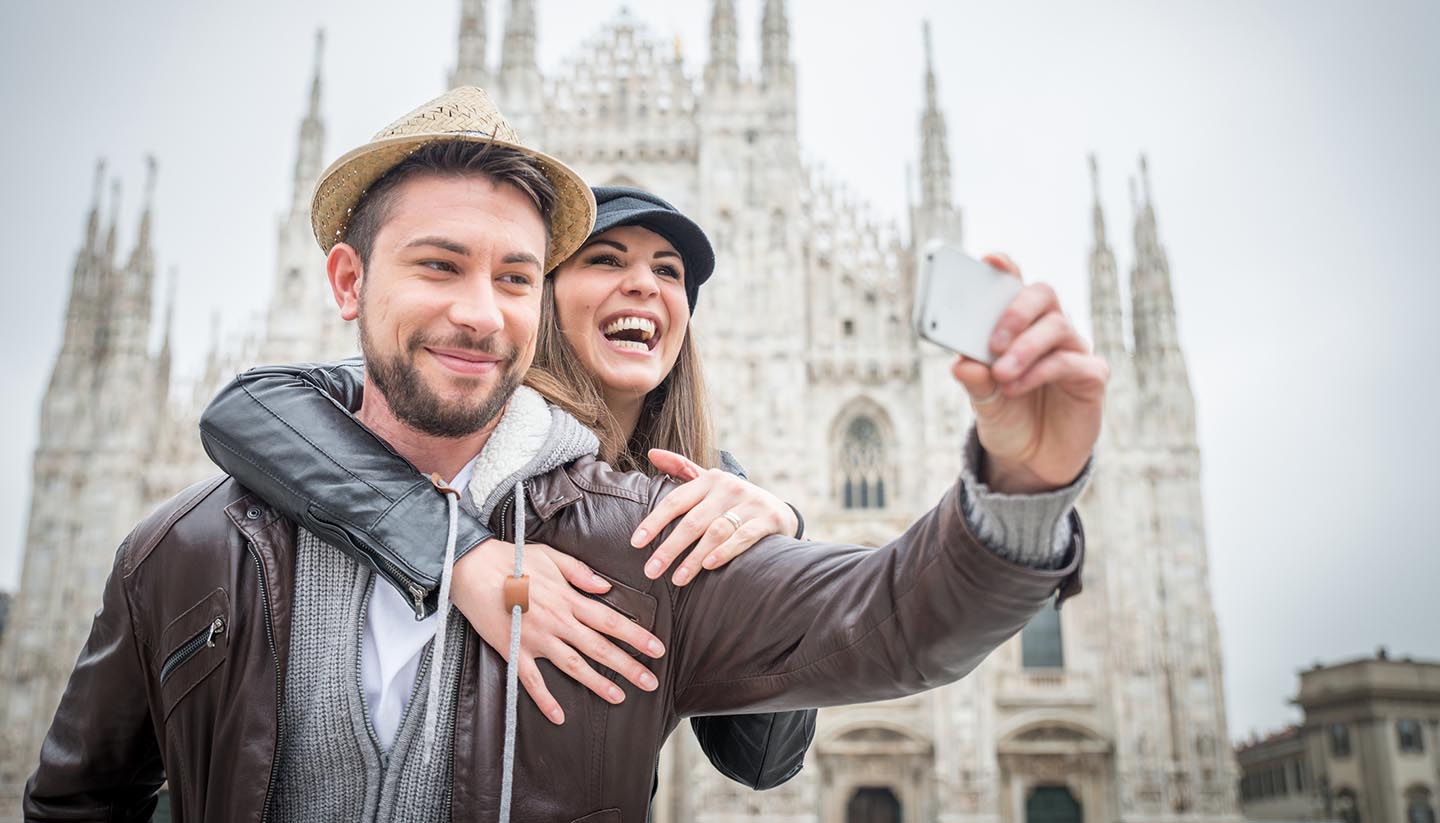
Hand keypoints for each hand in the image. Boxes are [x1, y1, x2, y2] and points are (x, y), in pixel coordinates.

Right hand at [449, 538, 666, 724]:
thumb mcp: (552, 557)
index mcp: (568, 599)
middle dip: (627, 666)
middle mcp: (557, 621)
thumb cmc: (512, 559)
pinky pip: (531, 681)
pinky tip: (559, 716)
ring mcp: (535, 638)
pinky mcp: (513, 651)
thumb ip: (581, 574)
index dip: (636, 636)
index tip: (657, 649)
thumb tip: (607, 588)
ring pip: (573, 665)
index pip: (610, 621)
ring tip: (620, 697)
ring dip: (597, 683)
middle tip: (650, 682)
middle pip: (599, 647)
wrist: (471, 568)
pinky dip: (545, 699)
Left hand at [631, 449, 799, 585]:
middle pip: (693, 521)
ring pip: (716, 532)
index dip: (654, 521)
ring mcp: (750, 503)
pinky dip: (725, 552)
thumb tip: (652, 453)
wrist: (780, 511)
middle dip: (669, 548)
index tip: (636, 543)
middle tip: (651, 570)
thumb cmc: (734, 501)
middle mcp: (729, 488)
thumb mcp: (710, 481)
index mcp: (710, 479)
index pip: (676, 501)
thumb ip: (682, 468)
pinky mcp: (768, 519)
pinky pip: (743, 537)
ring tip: (677, 579)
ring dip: (694, 558)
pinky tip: (709, 566)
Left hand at [950, 254, 1108, 493]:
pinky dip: (1040, 371)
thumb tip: (961, 363)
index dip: (1005, 267)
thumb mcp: (983, 401)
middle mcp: (1047, 330)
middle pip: (1043, 294)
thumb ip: (975, 380)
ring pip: (1057, 327)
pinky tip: (1016, 387)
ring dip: (1025, 348)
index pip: (1014, 285)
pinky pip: (1070, 362)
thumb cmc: (1007, 418)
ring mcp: (1073, 350)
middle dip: (1017, 310)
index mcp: (1017, 326)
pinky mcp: (1091, 377)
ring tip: (1001, 373)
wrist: (1030, 462)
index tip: (989, 260)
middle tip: (993, 340)